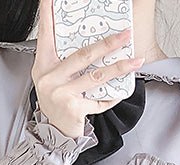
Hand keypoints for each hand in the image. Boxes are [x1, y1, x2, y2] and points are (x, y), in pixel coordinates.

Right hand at [33, 0, 144, 137]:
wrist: (53, 134)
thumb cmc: (57, 102)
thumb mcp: (53, 79)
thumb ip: (64, 61)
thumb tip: (89, 42)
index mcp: (43, 65)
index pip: (45, 35)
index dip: (47, 14)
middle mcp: (49, 78)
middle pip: (82, 54)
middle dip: (107, 43)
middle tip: (125, 34)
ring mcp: (61, 94)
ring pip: (96, 76)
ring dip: (119, 68)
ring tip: (135, 61)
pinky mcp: (73, 109)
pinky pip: (99, 99)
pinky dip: (111, 96)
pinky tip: (121, 91)